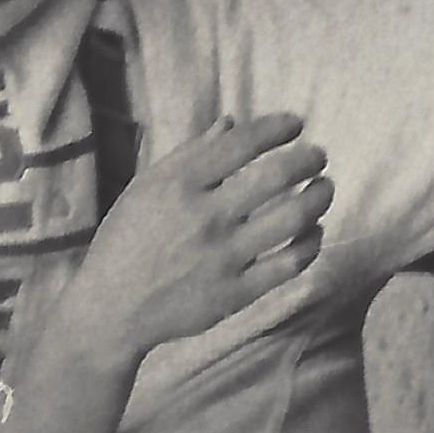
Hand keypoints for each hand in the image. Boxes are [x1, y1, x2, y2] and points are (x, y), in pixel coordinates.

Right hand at [65, 109, 333, 357]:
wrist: (110, 310)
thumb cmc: (126, 241)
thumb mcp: (146, 188)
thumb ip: (190, 155)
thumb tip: (231, 122)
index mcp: (181, 185)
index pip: (245, 143)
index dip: (279, 127)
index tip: (295, 125)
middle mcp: (206, 218)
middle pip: (279, 176)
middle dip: (309, 158)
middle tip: (317, 156)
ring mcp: (223, 258)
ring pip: (294, 218)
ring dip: (319, 196)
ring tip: (323, 189)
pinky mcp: (235, 294)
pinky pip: (290, 264)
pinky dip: (310, 243)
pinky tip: (312, 232)